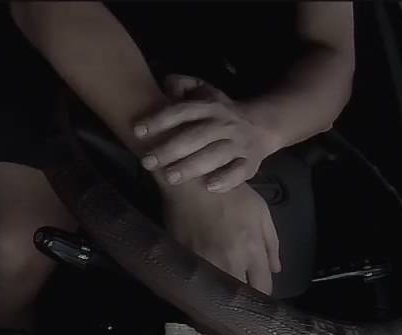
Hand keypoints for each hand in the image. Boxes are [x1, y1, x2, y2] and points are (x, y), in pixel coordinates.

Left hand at [134, 75, 281, 192]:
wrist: (263, 124)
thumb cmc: (220, 113)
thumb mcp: (205, 92)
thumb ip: (184, 86)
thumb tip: (166, 81)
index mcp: (210, 107)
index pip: (183, 111)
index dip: (160, 119)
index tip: (138, 130)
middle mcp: (224, 124)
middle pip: (197, 136)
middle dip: (171, 148)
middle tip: (147, 162)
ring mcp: (239, 143)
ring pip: (216, 154)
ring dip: (193, 166)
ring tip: (169, 177)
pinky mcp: (251, 162)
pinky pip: (240, 171)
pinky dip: (227, 179)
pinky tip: (209, 186)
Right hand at [162, 182, 280, 293]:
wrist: (192, 183)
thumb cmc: (230, 193)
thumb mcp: (260, 211)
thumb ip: (271, 243)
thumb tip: (275, 270)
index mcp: (250, 249)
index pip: (263, 287)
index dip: (263, 293)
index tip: (259, 290)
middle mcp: (228, 261)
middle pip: (239, 296)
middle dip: (243, 297)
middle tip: (242, 294)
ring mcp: (203, 263)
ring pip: (217, 293)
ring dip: (222, 294)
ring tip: (224, 291)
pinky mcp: (183, 261)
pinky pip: (197, 282)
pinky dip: (203, 284)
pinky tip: (205, 281)